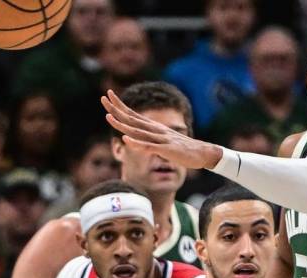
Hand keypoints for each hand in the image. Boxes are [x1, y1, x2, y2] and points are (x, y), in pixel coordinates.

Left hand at [101, 90, 221, 168]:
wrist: (203, 153)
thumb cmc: (183, 149)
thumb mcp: (164, 141)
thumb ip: (152, 139)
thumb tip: (140, 138)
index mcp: (154, 127)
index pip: (134, 114)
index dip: (120, 105)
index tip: (109, 95)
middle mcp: (156, 130)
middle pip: (132, 118)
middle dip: (117, 108)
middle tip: (103, 97)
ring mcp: (160, 139)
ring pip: (137, 131)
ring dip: (122, 124)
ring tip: (108, 117)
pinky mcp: (166, 149)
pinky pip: (148, 146)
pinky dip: (136, 143)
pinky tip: (126, 140)